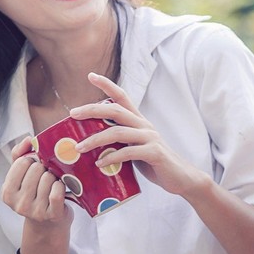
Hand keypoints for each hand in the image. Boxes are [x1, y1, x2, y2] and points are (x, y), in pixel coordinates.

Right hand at [1, 137, 73, 229]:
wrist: (48, 224)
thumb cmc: (35, 194)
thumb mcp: (22, 176)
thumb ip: (20, 154)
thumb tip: (28, 139)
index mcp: (7, 192)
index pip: (22, 162)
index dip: (32, 160)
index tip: (36, 167)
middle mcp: (18, 204)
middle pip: (36, 169)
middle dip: (44, 168)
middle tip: (47, 175)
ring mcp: (35, 211)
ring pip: (48, 179)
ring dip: (54, 177)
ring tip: (53, 183)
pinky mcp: (52, 215)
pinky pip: (57, 192)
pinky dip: (61, 186)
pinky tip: (60, 188)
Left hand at [70, 72, 208, 197]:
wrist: (181, 178)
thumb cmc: (154, 164)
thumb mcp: (135, 149)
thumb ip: (119, 143)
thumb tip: (90, 147)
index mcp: (139, 121)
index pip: (122, 96)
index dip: (107, 85)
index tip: (90, 75)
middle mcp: (144, 125)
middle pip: (115, 110)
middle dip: (92, 110)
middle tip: (72, 114)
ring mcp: (150, 138)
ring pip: (118, 132)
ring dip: (95, 140)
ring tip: (78, 148)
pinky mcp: (154, 152)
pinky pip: (128, 152)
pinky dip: (111, 158)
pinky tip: (99, 164)